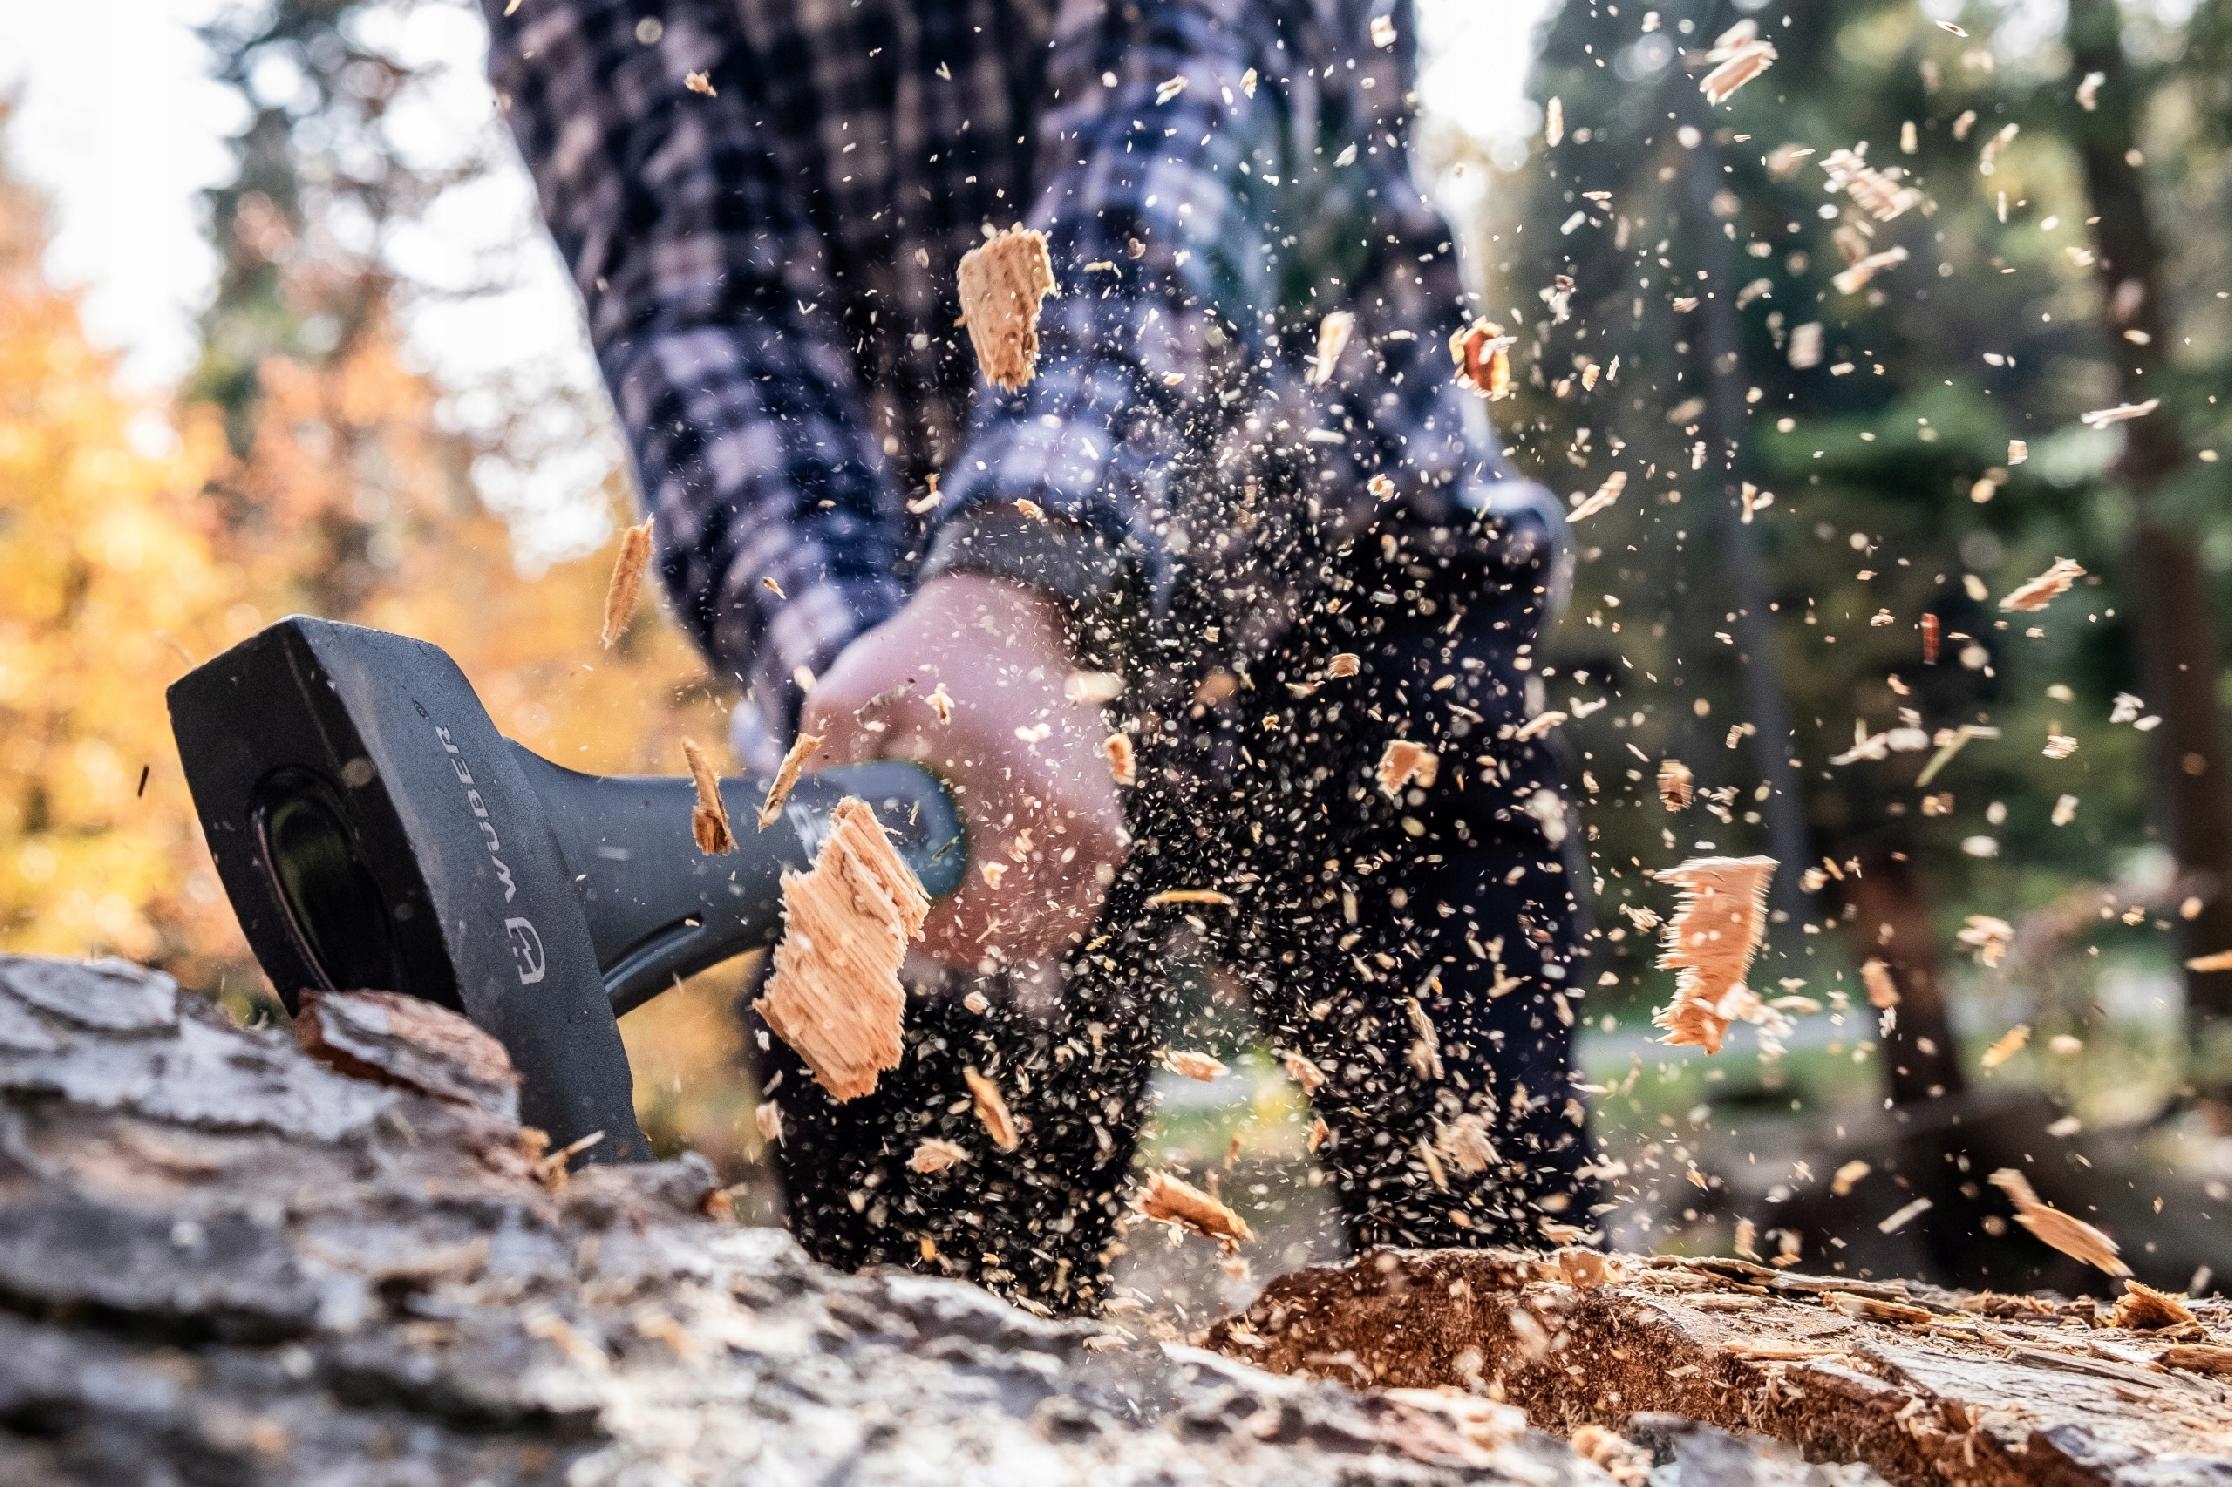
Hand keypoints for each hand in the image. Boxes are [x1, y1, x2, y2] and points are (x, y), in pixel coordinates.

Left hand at [800, 574, 1127, 970]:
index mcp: (1036, 798)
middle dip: (962, 939)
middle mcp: (1085, 822)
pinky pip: (1070, 902)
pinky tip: (975, 885)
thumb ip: (822, 771)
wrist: (1006, 613)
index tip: (891, 915)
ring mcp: (1103, 825)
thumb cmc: (928, 653)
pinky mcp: (1104, 825)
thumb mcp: (849, 698)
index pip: (990, 919)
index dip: (931, 935)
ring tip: (941, 901)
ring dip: (996, 933)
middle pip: (1024, 937)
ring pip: (1053, 929)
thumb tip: (804, 851)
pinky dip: (1024, 912)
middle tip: (909, 914)